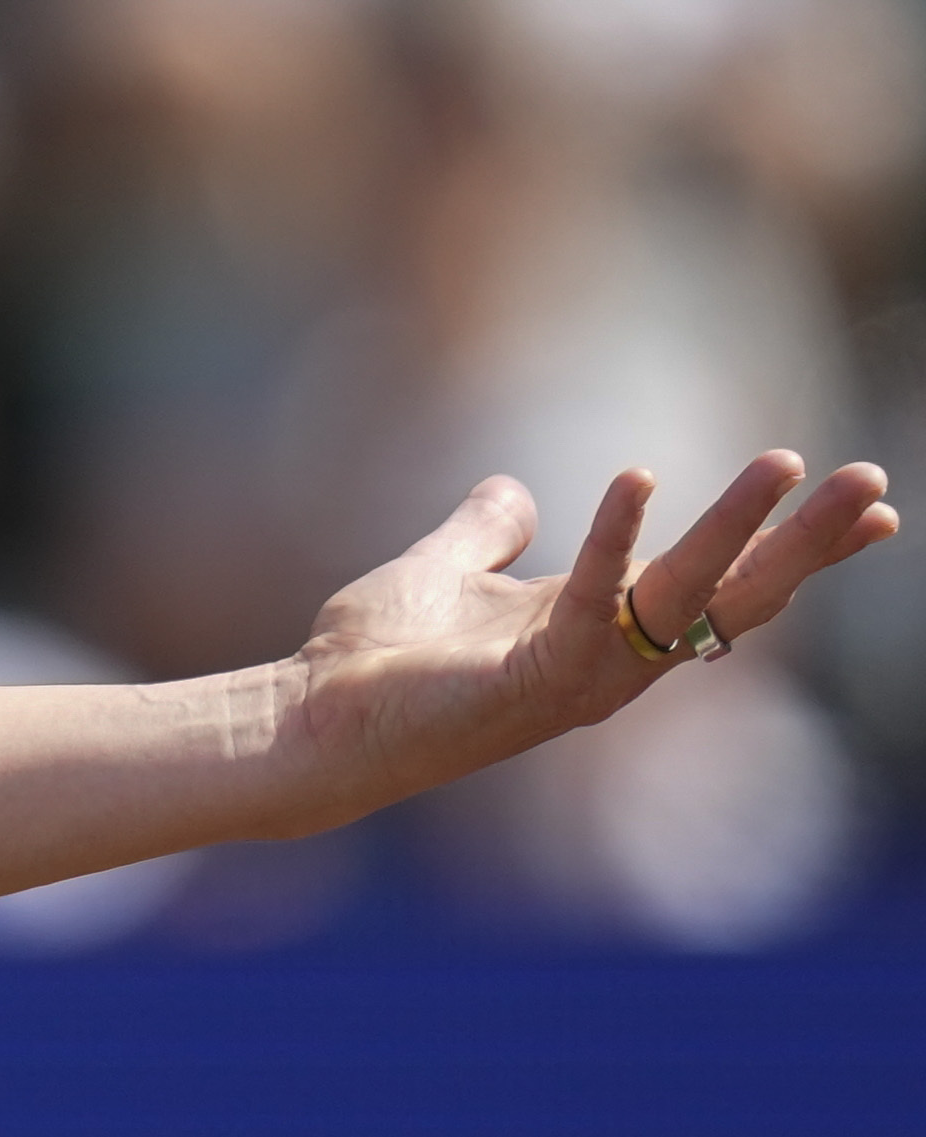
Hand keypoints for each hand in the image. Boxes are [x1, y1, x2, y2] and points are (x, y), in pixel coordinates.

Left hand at [283, 453, 897, 825]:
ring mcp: (578, 675)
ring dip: (738, 529)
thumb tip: (516, 489)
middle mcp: (608, 657)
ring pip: (685, 597)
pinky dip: (614, 541)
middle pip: (732, 595)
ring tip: (788, 463)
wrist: (312, 718)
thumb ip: (486, 530)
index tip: (869, 508)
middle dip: (806, 542)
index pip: (716, 584)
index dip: (787, 546)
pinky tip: (639, 477)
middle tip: (876, 483)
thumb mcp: (443, 570)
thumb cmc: (375, 661)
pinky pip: (591, 604)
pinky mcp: (532, 680)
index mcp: (599, 626)